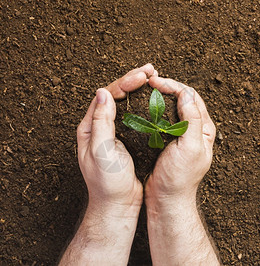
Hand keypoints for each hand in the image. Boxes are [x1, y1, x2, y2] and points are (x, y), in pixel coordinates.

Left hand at [60, 64, 157, 265]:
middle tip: (151, 70)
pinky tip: (154, 98)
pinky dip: (144, 104)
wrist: (117, 203)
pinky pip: (134, 115)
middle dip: (132, 80)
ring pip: (126, 103)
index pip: (106, 96)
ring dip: (139, 89)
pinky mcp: (126, 137)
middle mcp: (100, 125)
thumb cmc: (107, 181)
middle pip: (116, 95)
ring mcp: (114, 131)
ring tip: (153, 78)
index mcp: (90, 127)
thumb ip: (101, 122)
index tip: (142, 76)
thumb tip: (103, 92)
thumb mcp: (101, 151)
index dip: (124, 83)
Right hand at [145, 76, 215, 203]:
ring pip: (171, 107)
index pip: (192, 97)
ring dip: (160, 96)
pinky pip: (161, 118)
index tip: (157, 82)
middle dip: (167, 87)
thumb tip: (186, 94)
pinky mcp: (167, 139)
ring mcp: (180, 134)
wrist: (166, 199)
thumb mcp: (190, 148)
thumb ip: (191, 120)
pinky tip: (143, 106)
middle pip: (182, 99)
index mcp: (203, 129)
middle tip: (150, 81)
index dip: (175, 86)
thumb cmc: (179, 177)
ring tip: (145, 89)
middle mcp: (194, 128)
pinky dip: (153, 109)